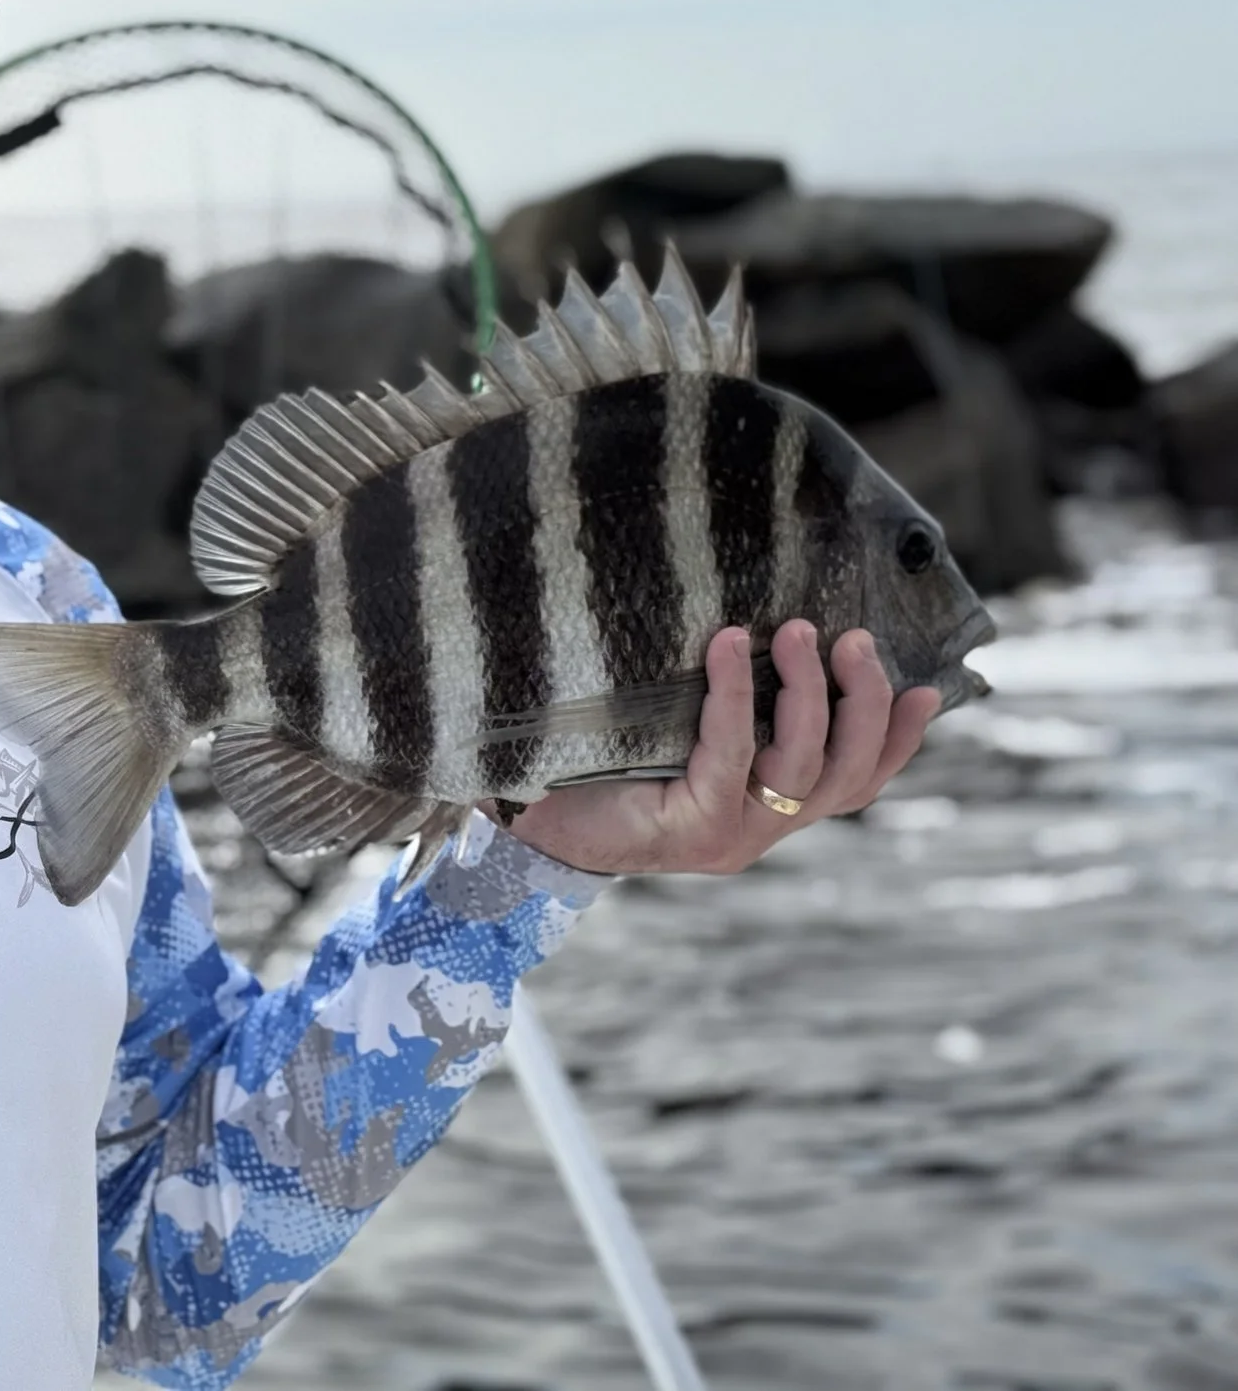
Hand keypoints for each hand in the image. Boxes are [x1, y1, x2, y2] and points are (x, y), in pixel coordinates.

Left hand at [493, 620, 937, 875]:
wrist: (526, 827)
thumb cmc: (595, 769)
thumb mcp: (672, 732)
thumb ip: (719, 704)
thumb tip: (745, 620)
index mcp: (769, 810)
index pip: (857, 782)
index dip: (900, 740)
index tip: (931, 688)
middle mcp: (763, 829)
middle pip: (847, 773)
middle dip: (864, 701)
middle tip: (853, 637)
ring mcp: (733, 836)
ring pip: (802, 764)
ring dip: (806, 691)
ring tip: (796, 631)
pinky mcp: (694, 829)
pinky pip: (732, 755)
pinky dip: (734, 697)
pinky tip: (723, 646)